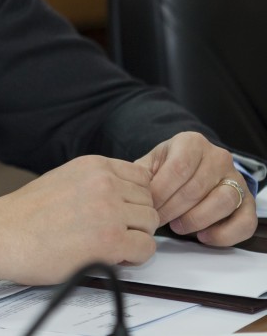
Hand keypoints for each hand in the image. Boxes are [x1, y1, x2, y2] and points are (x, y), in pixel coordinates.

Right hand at [0, 155, 158, 284]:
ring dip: (135, 238)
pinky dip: (134, 258)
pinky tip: (111, 257)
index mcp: (93, 165)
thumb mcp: (64, 178)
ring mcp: (109, 210)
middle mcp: (105, 183)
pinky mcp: (110, 240)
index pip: (141, 177)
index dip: (134, 198)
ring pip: (150, 224)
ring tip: (109, 245)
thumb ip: (95, 182)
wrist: (3, 234)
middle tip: (113, 232)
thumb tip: (122, 194)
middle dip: (135, 220)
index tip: (122, 212)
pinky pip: (146, 249)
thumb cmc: (26, 213)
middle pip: (149, 202)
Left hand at [136, 131, 257, 246]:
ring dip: (196, 220)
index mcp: (192, 142)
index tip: (147, 206)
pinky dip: (223, 234)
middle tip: (157, 220)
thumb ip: (141, 174)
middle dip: (172, 209)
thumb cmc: (169, 166)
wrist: (194, 166)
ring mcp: (236, 179)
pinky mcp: (247, 202)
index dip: (161, 192)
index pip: (178, 168)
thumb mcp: (153, 162)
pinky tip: (203, 236)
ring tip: (177, 226)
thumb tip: (132, 191)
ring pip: (222, 202)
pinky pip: (244, 222)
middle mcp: (218, 157)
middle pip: (196, 188)